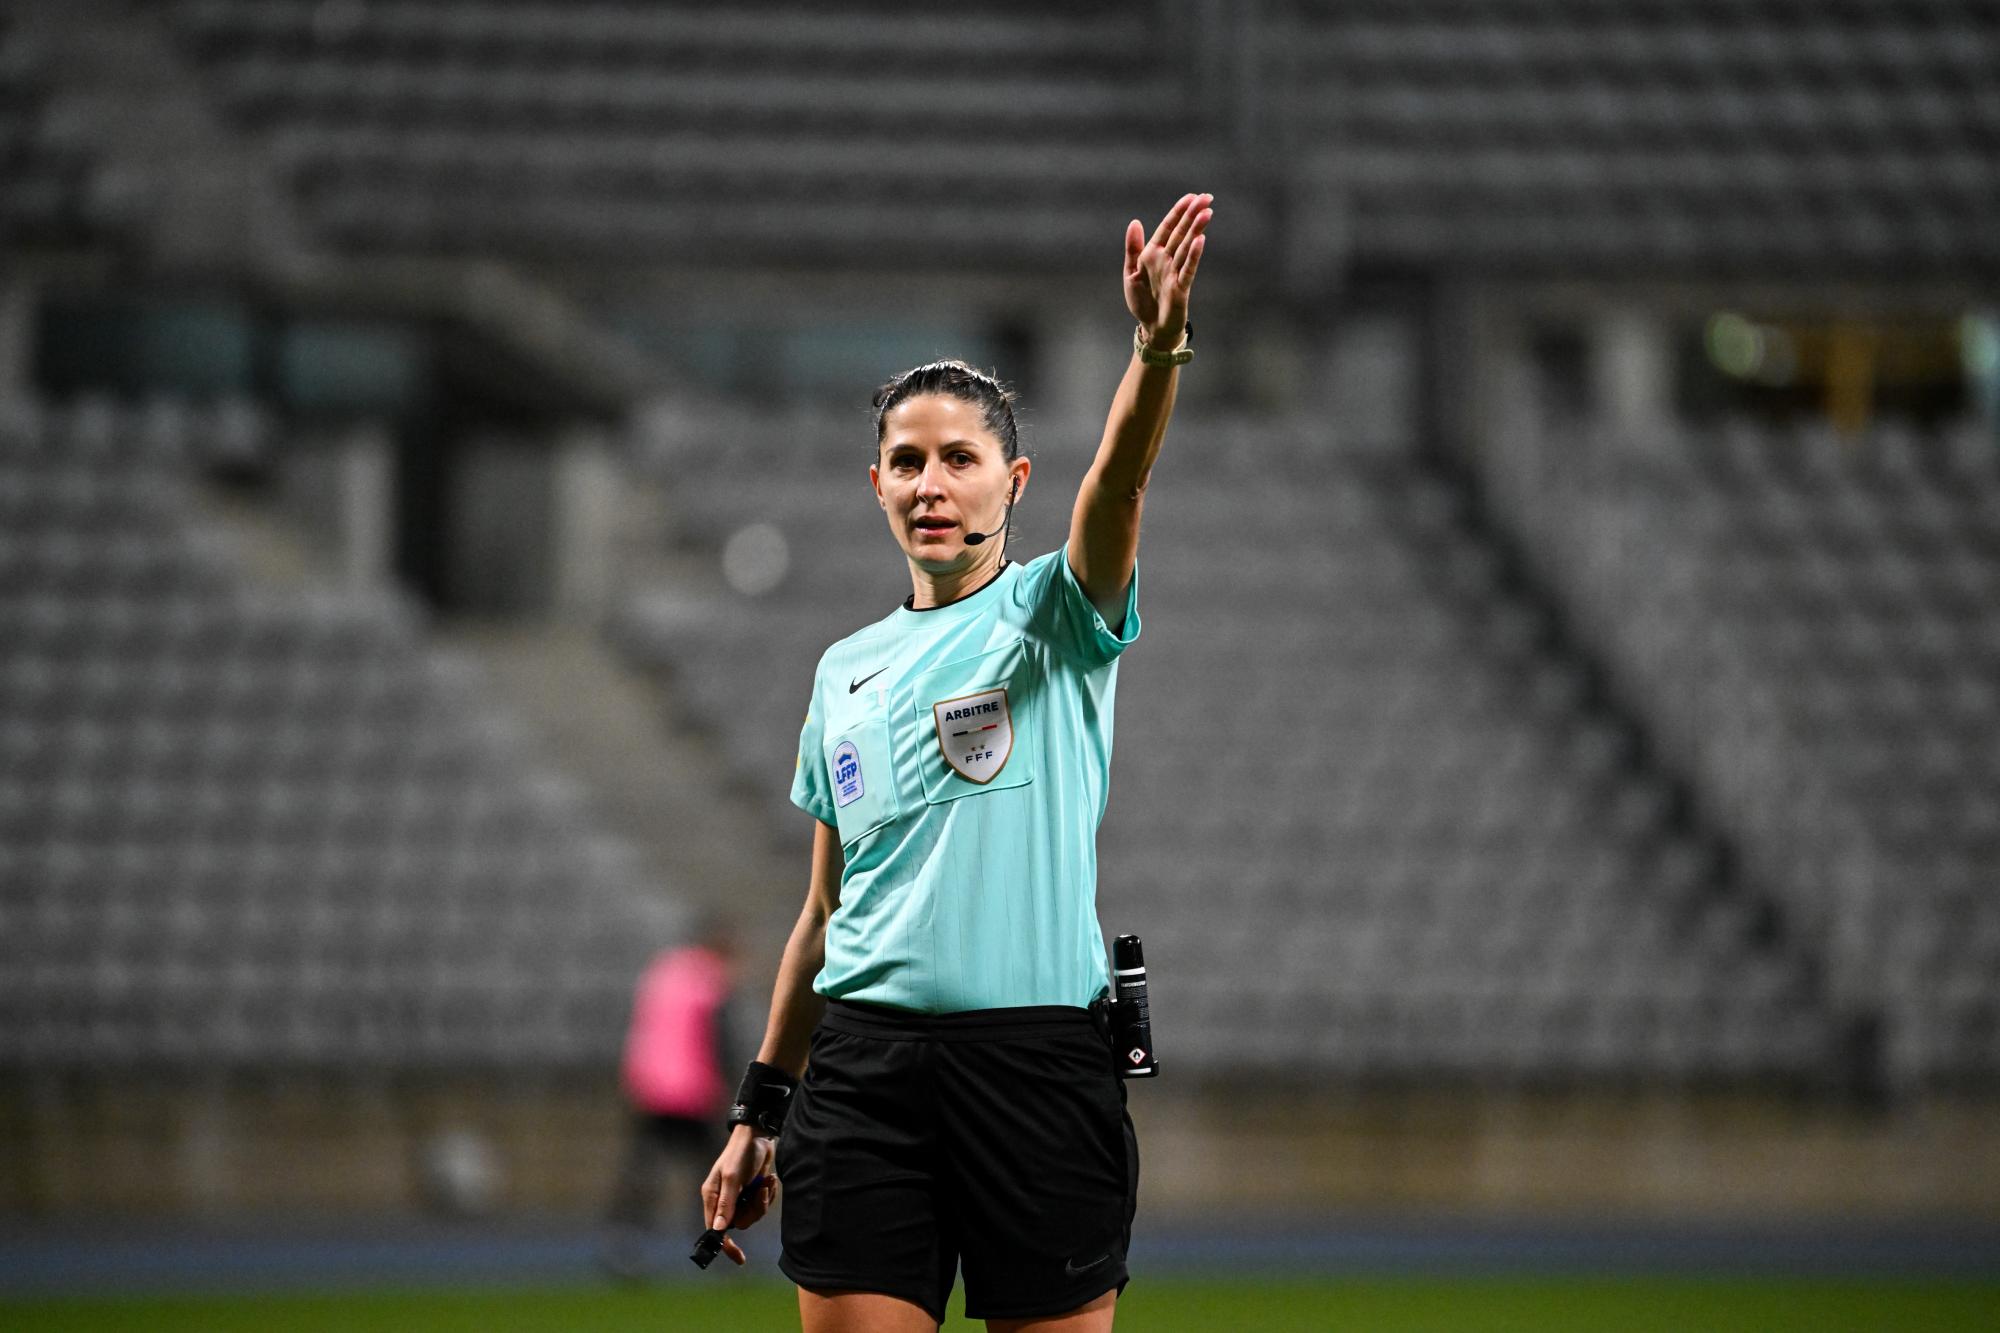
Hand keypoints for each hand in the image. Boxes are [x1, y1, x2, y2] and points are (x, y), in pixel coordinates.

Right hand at [700, 1125, 778, 1265]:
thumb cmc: (742, 1153)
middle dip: (754, 1211)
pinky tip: (769, 1179)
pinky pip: (761, 1206)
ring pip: (753, 1216)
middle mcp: (723, 1199)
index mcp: (712, 1196)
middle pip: (740, 1223)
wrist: (759, 1135)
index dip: (726, 1245)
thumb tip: (719, 1230)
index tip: (739, 1258)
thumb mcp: (733, 1177)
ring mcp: (738, 1197)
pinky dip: (768, 1195)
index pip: (715, 1229)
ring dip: (763, 1201)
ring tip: (767, 1182)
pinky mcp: (751, 1193)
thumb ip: (727, 1203)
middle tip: (760, 1193)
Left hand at [1123, 192, 1212, 351]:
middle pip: (1181, 233)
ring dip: (1197, 230)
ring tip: (1207, 213)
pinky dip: (1194, 254)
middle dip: (1193, 215)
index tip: (1191, 197)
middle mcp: (1167, 259)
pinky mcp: (1181, 287)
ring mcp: (1175, 272)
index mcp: (1153, 253)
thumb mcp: (1130, 272)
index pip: (1168, 228)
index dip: (1178, 212)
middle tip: (1207, 197)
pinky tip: (1201, 240)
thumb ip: (1133, 248)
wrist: (1151, 327)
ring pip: (1187, 246)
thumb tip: (1135, 222)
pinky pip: (1188, 268)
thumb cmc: (1142, 301)